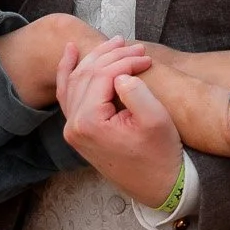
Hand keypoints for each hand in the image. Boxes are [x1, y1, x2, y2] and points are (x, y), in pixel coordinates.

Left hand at [57, 38, 180, 208]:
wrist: (159, 186)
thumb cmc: (161, 155)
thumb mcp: (156, 120)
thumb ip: (135, 92)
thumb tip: (120, 74)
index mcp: (89, 122)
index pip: (102, 76)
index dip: (125, 62)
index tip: (147, 58)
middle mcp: (73, 125)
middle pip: (87, 75)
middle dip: (111, 56)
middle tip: (135, 46)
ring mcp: (73, 130)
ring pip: (75, 81)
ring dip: (94, 59)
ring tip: (114, 43)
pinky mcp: (78, 132)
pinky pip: (68, 95)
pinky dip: (70, 74)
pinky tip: (72, 54)